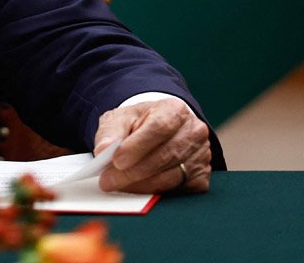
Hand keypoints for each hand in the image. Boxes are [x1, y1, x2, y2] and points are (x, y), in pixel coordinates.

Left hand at [94, 98, 211, 193]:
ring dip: (141, 185)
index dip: (137, 146)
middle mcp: (194, 132)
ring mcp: (201, 156)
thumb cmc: (139, 124)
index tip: (116, 160)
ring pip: (171, 176)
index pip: (159, 128)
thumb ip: (110, 132)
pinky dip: (154, 193)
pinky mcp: (201, 177)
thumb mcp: (121, 119)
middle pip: (165, 155)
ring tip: (117, 185)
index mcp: (174, 110)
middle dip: (133, 172)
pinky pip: (178, 191)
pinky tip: (136, 190)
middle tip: (108, 181)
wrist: (158, 130)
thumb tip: (103, 150)